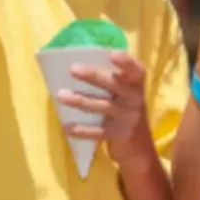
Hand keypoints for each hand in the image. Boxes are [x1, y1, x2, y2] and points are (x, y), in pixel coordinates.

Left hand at [59, 50, 151, 164]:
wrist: (138, 145)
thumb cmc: (125, 109)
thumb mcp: (127, 93)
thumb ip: (114, 80)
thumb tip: (84, 63)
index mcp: (137, 84)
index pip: (135, 70)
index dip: (125, 62)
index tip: (111, 54)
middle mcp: (135, 98)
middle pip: (114, 85)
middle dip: (93, 76)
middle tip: (72, 69)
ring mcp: (127, 117)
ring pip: (102, 106)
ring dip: (80, 100)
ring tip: (61, 95)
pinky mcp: (118, 135)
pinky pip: (97, 132)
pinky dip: (81, 130)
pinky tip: (66, 127)